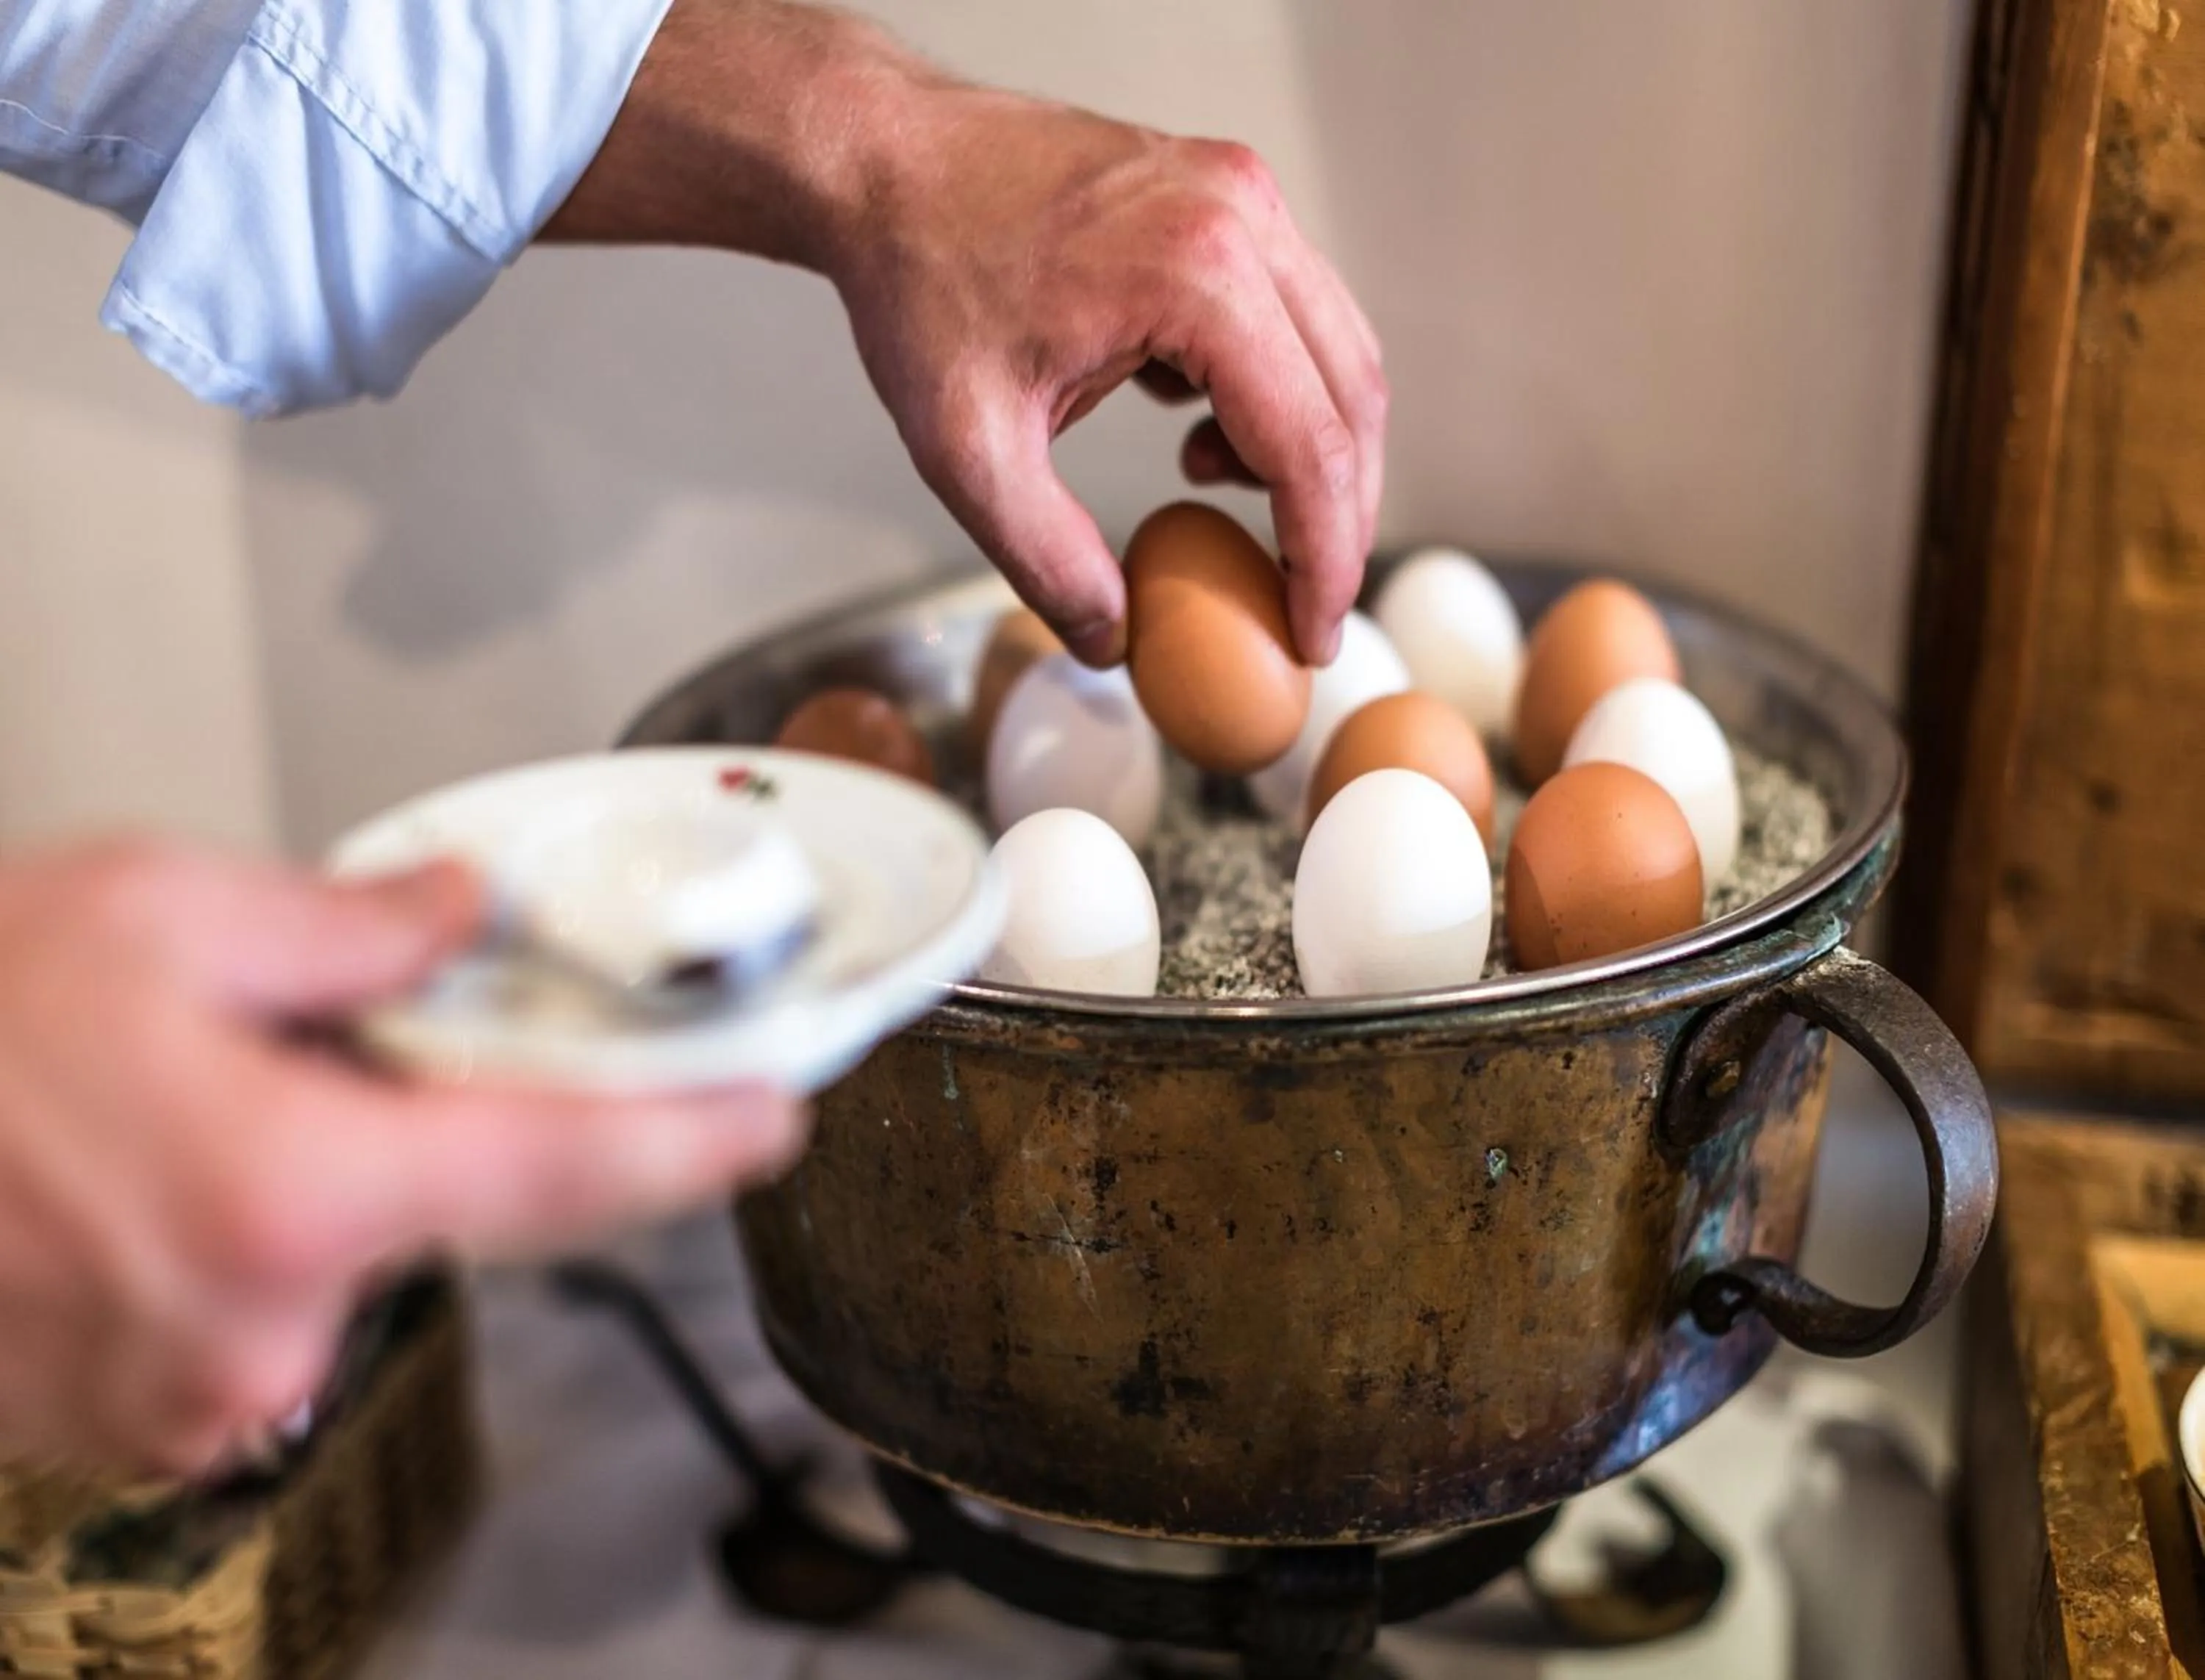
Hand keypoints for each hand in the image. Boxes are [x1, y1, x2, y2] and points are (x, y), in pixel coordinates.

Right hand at [0, 842, 805, 1475]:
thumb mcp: (158, 911)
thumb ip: (350, 926)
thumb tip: (457, 917)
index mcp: (292, 1192)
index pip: (565, 1168)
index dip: (689, 1138)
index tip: (770, 1115)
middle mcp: (259, 1322)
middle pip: (460, 1208)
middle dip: (455, 1117)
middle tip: (372, 1037)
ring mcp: (196, 1390)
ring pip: (353, 1256)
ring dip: (332, 1171)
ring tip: (205, 1093)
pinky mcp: (142, 1418)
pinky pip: (265, 1310)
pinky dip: (256, 1231)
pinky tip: (169, 1161)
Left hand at [545, 0, 1385, 666]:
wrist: (883, 163)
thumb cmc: (918, 283)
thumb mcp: (968, 449)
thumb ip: (1047, 559)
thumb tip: (1113, 643)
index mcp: (1195, 273)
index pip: (1309, 444)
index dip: (1325, 557)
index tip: (1311, 635)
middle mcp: (1243, 216)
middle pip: (1350, 398)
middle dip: (1337, 514)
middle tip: (1299, 597)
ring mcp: (1244, 194)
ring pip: (1339, 352)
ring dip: (1309, 448)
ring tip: (1210, 486)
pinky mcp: (1230, 194)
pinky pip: (1296, 312)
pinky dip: (1276, 390)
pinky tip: (1194, 425)